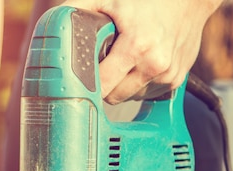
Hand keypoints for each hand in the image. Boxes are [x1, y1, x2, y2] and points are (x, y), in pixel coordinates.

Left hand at [63, 0, 222, 102]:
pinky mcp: (176, 80)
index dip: (87, 85)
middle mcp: (155, 65)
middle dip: (102, 86)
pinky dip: (138, 83)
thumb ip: (79, 10)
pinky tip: (139, 63)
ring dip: (121, 85)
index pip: (102, 86)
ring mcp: (167, 75)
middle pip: (114, 97)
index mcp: (137, 47)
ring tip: (122, 62)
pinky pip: (146, 92)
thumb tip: (56, 26)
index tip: (79, 82)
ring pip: (130, 97)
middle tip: (99, 68)